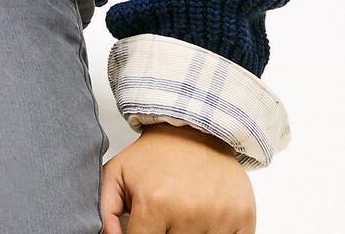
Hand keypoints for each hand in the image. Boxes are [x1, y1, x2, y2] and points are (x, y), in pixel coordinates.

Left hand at [100, 123, 256, 233]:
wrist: (196, 127)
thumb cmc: (156, 154)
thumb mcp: (118, 173)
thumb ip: (106, 210)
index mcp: (154, 201)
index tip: (146, 226)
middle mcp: (188, 212)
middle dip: (166, 233)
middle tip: (166, 215)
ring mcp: (219, 217)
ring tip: (186, 213)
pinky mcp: (244, 218)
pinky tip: (207, 219)